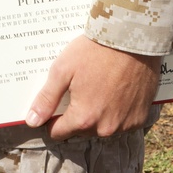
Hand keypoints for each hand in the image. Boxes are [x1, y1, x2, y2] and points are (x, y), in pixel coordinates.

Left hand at [25, 34, 160, 138]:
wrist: (131, 40)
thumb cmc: (94, 52)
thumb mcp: (63, 70)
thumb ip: (47, 99)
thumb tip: (32, 121)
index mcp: (84, 118)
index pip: (59, 132)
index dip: (53, 119)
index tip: (55, 105)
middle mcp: (105, 128)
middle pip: (81, 130)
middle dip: (77, 114)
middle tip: (79, 89)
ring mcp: (125, 125)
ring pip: (102, 127)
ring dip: (97, 114)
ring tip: (97, 88)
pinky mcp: (140, 117)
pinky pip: (121, 122)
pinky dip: (116, 111)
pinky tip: (115, 91)